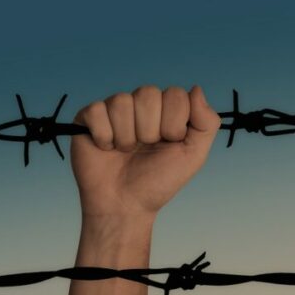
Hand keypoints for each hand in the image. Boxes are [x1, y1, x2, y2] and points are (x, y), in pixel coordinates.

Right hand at [67, 84, 220, 294]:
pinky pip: (97, 111)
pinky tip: (106, 148)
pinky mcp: (88, 119)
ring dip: (127, 136)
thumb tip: (196, 89)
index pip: (175, 94)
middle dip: (150, 130)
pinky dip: (104, 136)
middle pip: (148, 93)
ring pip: (121, 102)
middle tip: (145, 148)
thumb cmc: (158, 181)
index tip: (170, 143)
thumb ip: (206, 122)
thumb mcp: (193, 155)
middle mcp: (141, 105)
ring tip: (126, 151)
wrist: (125, 205)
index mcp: (167, 110)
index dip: (174, 123)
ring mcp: (113, 110)